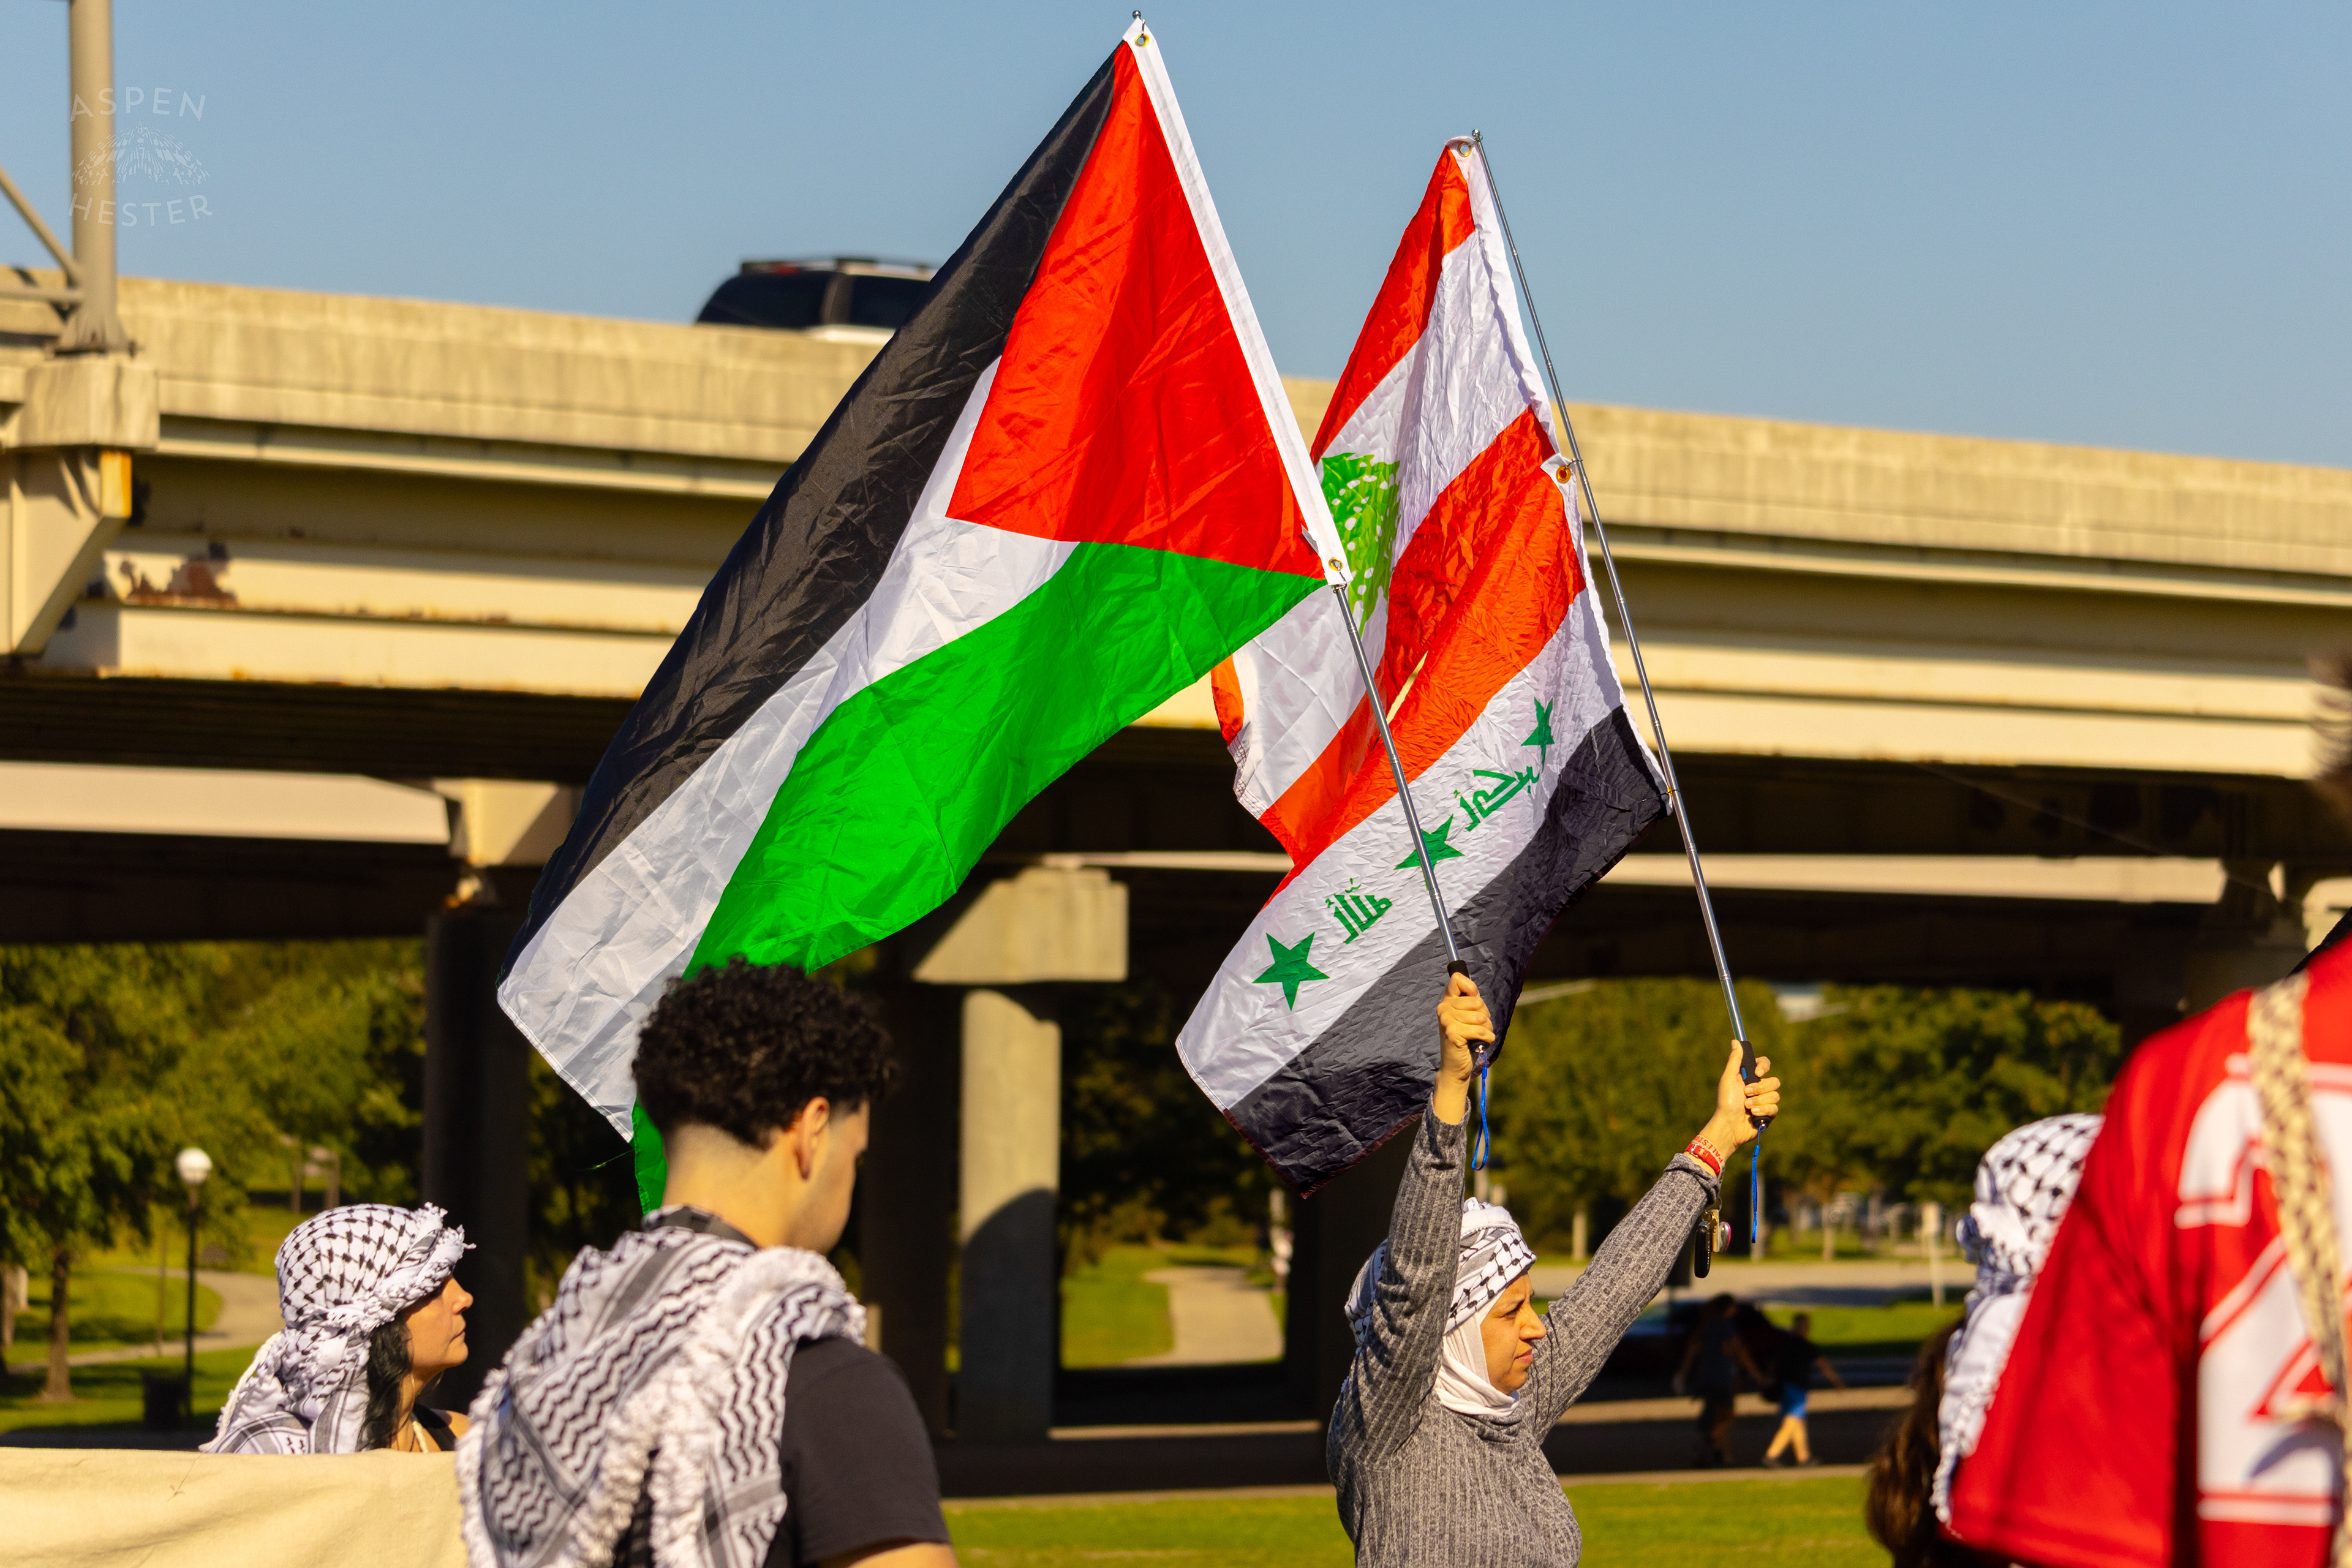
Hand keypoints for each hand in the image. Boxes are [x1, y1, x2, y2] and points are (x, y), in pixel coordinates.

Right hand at [1431, 971, 1492, 1125]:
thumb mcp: (1467, 1017)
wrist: (1456, 1067)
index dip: (1471, 989)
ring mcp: (1447, 1020)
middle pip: (1477, 1001)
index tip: (1473, 1003)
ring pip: (1481, 1017)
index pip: (1458, 979)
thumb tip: (1472, 987)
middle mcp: (1443, 1008)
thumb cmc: (1465, 1040)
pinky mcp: (1453, 1033)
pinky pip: (1481, 1030)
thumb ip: (1470, 1001)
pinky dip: (1486, 1038)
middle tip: (1475, 1028)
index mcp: (1446, 1002)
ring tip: (1476, 1036)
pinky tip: (1478, 1044)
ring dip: (1486, 1029)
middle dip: (1484, 1016)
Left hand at [1698, 1042, 1779, 1154]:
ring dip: (1759, 1101)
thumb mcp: (1728, 1078)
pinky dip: (1762, 1110)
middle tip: (1746, 1093)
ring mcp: (1765, 1101)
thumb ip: (1735, 1060)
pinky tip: (1752, 1114)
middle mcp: (1759, 1088)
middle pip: (1774, 1081)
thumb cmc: (1726, 1102)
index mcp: (1749, 1077)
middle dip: (1760, 1088)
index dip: (1764, 1067)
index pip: (1765, 1064)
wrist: (1729, 1125)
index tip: (1757, 1073)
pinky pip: (1775, 1108)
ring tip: (1747, 1106)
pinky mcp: (1768, 1114)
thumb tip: (1736, 1041)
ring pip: (1775, 1095)